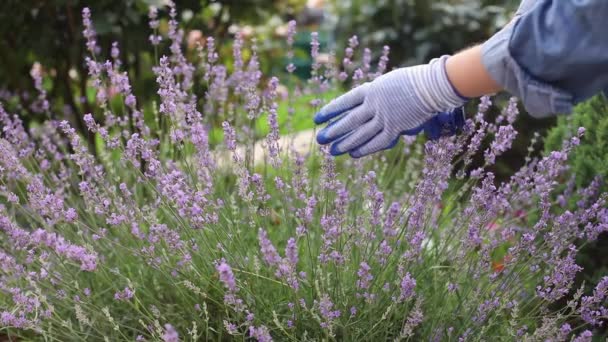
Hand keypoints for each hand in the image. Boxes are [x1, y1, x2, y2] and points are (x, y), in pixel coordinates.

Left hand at [314, 55, 467, 157]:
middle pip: (349, 120)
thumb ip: (375, 94)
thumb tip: (362, 106)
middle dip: (333, 130)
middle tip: (320, 139)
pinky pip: (377, 141)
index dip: (330, 111)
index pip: (344, 102)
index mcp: (370, 89)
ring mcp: (385, 117)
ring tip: (332, 151)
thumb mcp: (388, 82)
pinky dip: (365, 148)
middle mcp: (374, 104)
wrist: (432, 85)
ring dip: (345, 143)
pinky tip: (353, 154)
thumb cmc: (413, 81)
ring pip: (360, 133)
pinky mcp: (396, 128)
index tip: (318, 118)